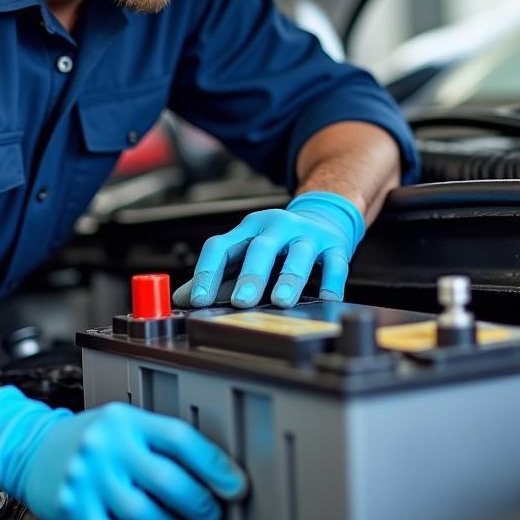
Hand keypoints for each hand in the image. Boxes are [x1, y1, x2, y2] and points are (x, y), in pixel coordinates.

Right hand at [0, 386, 246, 519]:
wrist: (30, 447)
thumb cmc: (90, 439)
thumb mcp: (125, 425)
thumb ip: (159, 443)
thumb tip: (213, 473)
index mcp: (129, 421)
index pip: (180, 439)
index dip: (214, 464)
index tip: (234, 484)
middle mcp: (109, 446)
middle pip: (166, 478)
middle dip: (198, 501)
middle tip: (210, 512)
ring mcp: (89, 477)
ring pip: (141, 512)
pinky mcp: (73, 507)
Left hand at [173, 190, 364, 309]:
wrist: (323, 217)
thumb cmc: (278, 242)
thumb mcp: (246, 251)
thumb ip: (217, 276)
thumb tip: (183, 299)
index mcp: (248, 229)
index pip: (221, 246)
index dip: (207, 273)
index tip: (199, 300)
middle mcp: (277, 226)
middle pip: (261, 248)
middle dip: (250, 276)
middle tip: (241, 302)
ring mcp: (307, 235)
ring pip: (299, 254)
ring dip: (289, 278)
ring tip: (281, 301)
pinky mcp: (334, 246)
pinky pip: (336, 264)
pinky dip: (331, 283)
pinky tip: (325, 300)